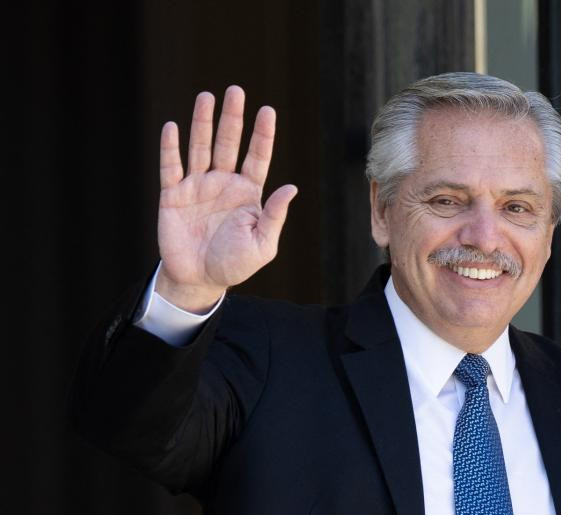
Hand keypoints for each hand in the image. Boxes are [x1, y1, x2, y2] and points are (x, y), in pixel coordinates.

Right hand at [157, 86, 297, 311]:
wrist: (200, 280)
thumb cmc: (235, 264)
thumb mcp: (263, 244)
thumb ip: (274, 215)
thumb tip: (291, 187)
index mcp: (248, 193)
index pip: (257, 157)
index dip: (262, 134)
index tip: (267, 110)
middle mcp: (224, 183)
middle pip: (228, 143)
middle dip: (232, 118)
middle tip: (235, 90)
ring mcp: (198, 187)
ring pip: (201, 147)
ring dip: (203, 123)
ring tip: (207, 97)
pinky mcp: (173, 195)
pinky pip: (171, 167)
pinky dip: (171, 148)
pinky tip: (173, 126)